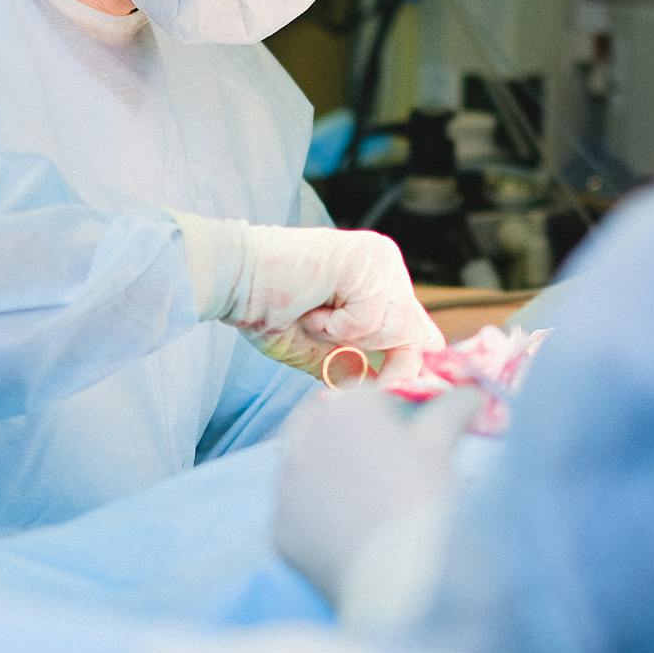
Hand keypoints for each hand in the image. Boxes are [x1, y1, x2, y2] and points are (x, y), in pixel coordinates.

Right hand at [172, 213, 443, 380]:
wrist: (234, 280)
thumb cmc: (266, 309)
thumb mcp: (320, 349)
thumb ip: (358, 365)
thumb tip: (393, 392)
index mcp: (378, 281)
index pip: (420, 329)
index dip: (414, 365)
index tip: (402, 394)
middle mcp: (385, 265)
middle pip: (418, 334)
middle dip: (386, 363)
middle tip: (340, 359)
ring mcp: (380, 260)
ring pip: (397, 328)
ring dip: (349, 338)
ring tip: (313, 318)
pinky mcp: (368, 258)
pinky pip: (371, 318)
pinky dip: (336, 326)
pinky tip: (311, 308)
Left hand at [273, 386, 480, 604]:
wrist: (394, 577)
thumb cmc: (421, 499)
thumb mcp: (441, 446)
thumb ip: (451, 409)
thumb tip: (472, 394)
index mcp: (344, 405)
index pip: (364, 397)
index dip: (387, 416)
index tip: (406, 441)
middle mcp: (303, 436)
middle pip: (326, 425)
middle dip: (349, 438)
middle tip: (383, 469)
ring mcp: (286, 485)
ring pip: (307, 468)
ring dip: (329, 475)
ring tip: (367, 504)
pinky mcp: (280, 530)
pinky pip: (301, 514)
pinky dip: (320, 520)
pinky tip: (350, 537)